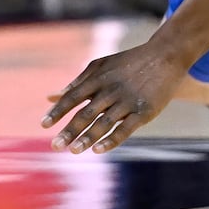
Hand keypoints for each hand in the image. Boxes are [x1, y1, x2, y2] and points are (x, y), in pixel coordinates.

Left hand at [43, 40, 190, 152]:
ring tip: (73, 151)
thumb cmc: (128, 63)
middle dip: (69, 130)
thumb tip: (52, 96)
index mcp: (98, 78)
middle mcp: (110, 90)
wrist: (165, 57)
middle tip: (55, 146)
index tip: (44, 125)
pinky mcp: (143, 111)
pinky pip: (125, 129)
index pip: (73, 97)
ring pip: (103, 123)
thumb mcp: (101, 65)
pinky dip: (111, 140)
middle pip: (86, 113)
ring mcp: (127, 101)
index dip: (58, 111)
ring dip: (87, 138)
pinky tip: (98, 150)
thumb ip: (77, 82)